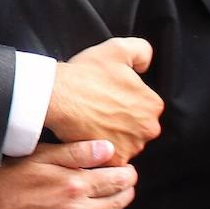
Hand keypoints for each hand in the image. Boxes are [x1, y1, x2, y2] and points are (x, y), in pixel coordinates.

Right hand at [0, 140, 136, 208]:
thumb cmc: (12, 177)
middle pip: (120, 201)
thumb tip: (110, 149)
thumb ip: (77, 152)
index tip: (123, 170)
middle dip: (123, 189)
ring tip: (101, 200)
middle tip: (115, 183)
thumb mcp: (41, 156)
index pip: (120, 180)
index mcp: (74, 184)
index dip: (127, 173)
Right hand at [44, 37, 161, 164]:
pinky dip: (102, 150)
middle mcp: (148, 128)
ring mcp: (131, 147)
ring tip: (92, 122)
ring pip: (125, 142)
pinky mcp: (113, 160)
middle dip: (122, 121)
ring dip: (113, 136)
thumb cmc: (85, 74)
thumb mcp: (117, 48)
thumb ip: (142, 51)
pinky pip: (111, 157)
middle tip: (100, 110)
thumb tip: (146, 65)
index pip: (144, 105)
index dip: (125, 99)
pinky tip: (90, 135)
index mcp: (152, 104)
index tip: (108, 96)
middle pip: (137, 126)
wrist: (57, 96)